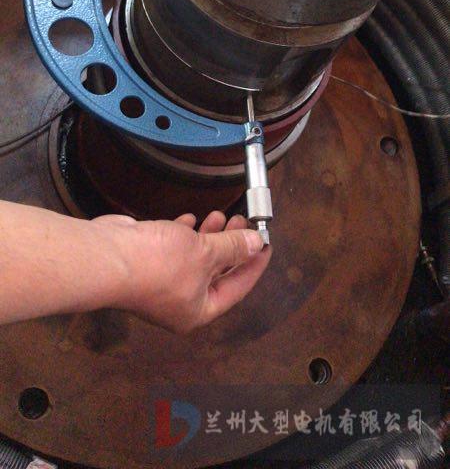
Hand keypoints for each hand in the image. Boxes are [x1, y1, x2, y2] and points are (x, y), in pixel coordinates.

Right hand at [94, 210, 270, 332]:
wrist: (107, 258)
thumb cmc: (155, 265)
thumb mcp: (205, 252)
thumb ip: (232, 247)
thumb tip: (255, 243)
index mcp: (198, 310)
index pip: (237, 288)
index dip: (254, 264)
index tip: (266, 245)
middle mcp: (180, 302)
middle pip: (215, 273)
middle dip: (231, 246)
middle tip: (243, 224)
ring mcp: (161, 284)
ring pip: (194, 260)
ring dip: (209, 237)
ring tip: (220, 215)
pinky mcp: (146, 264)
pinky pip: (172, 250)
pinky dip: (183, 235)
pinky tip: (190, 219)